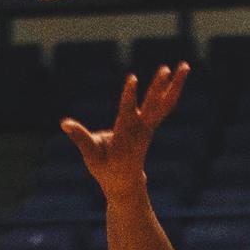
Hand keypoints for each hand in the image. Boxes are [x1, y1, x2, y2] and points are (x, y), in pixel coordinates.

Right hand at [60, 64, 187, 197]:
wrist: (125, 183)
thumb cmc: (106, 169)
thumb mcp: (91, 156)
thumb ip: (80, 138)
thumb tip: (64, 123)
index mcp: (125, 136)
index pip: (128, 112)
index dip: (130, 96)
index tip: (133, 78)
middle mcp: (141, 129)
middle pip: (153, 106)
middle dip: (159, 88)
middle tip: (165, 69)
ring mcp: (148, 127)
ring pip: (165, 104)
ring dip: (175, 86)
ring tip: (185, 65)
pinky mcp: (150, 125)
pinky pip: (164, 106)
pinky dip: (171, 92)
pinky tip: (177, 76)